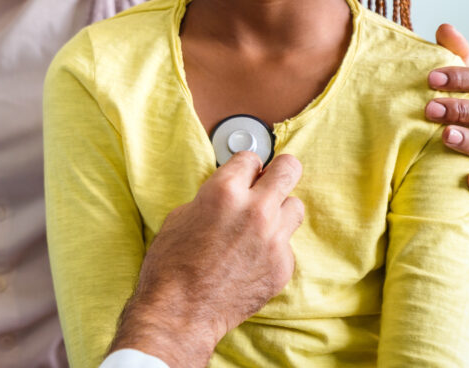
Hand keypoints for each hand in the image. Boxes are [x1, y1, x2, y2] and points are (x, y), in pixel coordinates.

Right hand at [108, 151, 303, 367]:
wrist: (180, 311)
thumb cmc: (173, 263)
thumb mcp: (184, 213)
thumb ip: (214, 195)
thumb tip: (232, 191)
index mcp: (225, 190)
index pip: (251, 158)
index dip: (245, 167)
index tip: (245, 174)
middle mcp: (255, 210)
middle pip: (289, 169)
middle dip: (280, 170)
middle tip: (272, 178)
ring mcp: (273, 239)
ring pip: (295, 206)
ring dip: (280, 209)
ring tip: (261, 222)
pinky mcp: (282, 266)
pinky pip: (287, 243)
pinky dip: (273, 245)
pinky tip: (252, 256)